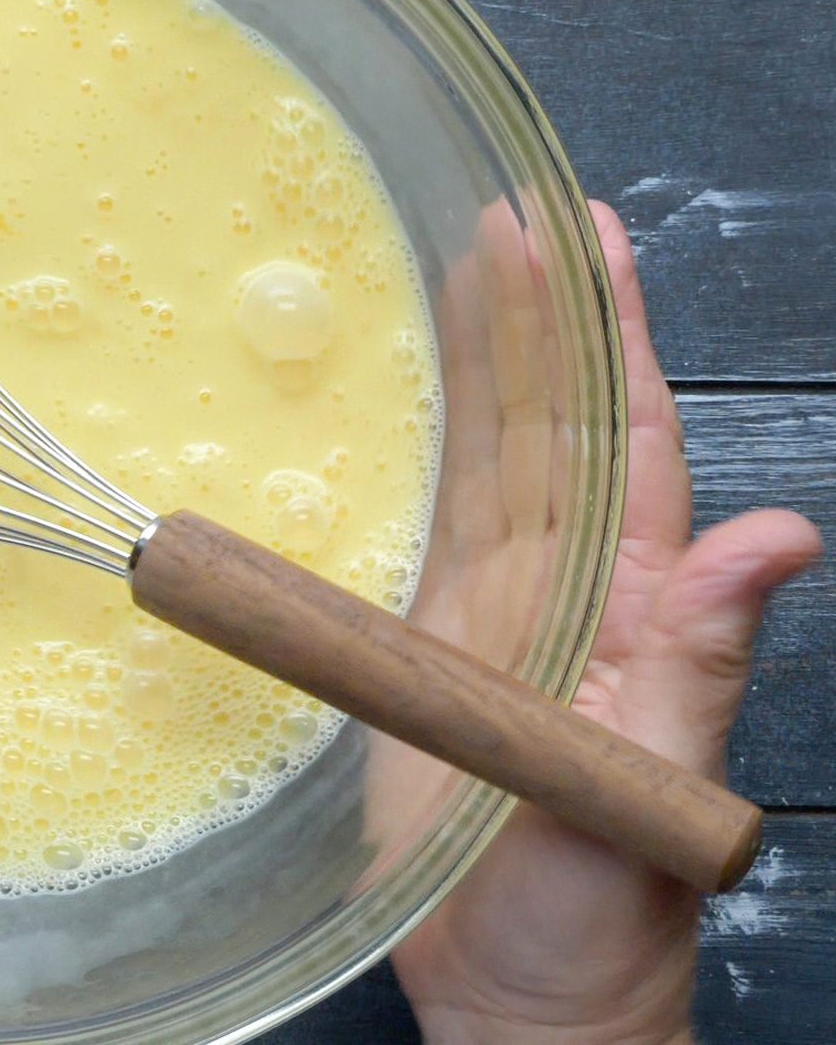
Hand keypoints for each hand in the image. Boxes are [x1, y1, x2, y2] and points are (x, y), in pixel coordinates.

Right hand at [391, 202, 821, 1042]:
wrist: (515, 992)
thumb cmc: (603, 909)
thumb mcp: (657, 780)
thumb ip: (701, 657)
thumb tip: (787, 536)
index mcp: (637, 603)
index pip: (630, 438)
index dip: (616, 334)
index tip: (594, 235)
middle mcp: (571, 588)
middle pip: (551, 424)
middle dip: (538, 315)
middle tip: (509, 216)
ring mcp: (496, 612)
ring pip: (488, 457)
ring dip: (477, 363)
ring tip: (458, 267)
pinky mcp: (423, 645)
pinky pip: (426, 522)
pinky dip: (417, 449)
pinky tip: (398, 397)